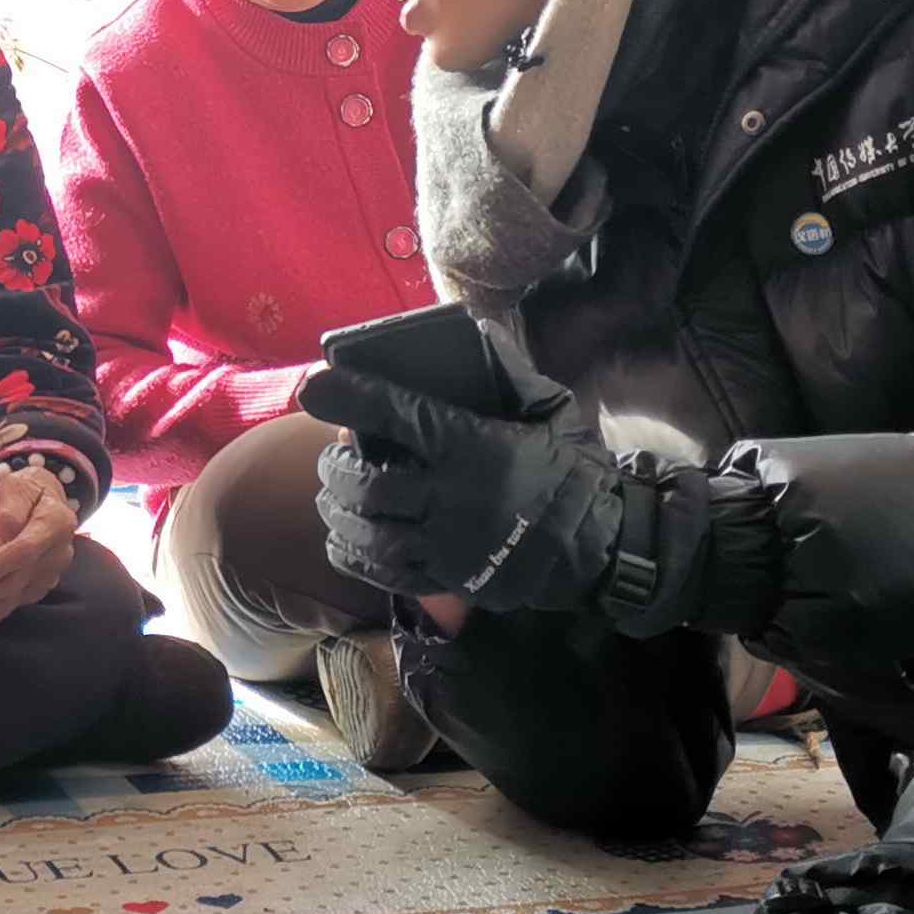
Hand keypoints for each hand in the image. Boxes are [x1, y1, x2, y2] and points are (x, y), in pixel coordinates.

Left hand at [0, 461, 78, 627]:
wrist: (45, 501)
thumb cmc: (27, 490)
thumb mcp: (14, 488)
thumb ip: (6, 517)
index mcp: (56, 524)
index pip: (25, 553)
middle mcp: (56, 556)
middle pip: (13, 585)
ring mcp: (47, 577)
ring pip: (7, 603)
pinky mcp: (34, 590)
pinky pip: (5, 608)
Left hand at [299, 355, 629, 615]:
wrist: (599, 546)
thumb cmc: (571, 470)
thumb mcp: (551, 410)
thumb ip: (509, 372)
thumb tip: (472, 333)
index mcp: (475, 449)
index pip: (400, 416)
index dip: (352, 398)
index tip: (314, 386)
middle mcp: (454, 499)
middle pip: (368, 486)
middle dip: (335, 470)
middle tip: (331, 457)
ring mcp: (449, 547)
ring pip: (369, 533)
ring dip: (338, 512)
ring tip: (332, 496)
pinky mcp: (449, 580)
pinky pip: (385, 573)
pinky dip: (353, 555)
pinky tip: (343, 539)